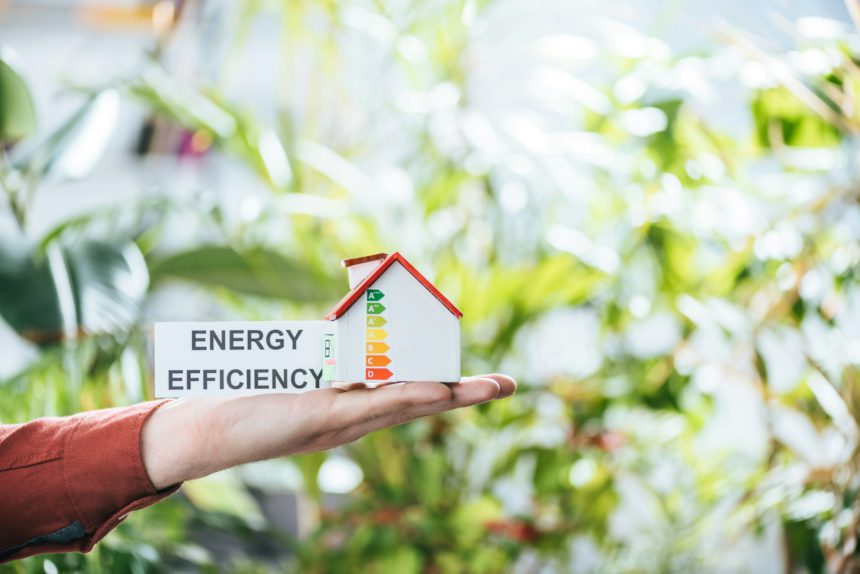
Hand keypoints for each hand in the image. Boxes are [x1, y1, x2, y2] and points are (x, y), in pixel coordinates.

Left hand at [141, 375, 515, 489]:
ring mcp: (339, 422)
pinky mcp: (319, 418)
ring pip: (404, 406)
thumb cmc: (243, 399)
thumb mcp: (292, 370)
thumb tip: (341, 324)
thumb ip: (323, 354)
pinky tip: (434, 390)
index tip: (485, 381)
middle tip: (508, 386)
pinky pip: (372, 406)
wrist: (200, 429)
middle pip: (418, 403)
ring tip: (489, 388)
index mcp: (350, 407)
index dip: (448, 386)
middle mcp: (351, 419)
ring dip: (449, 396)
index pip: (408, 394)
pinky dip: (406, 396)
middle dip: (465, 394)